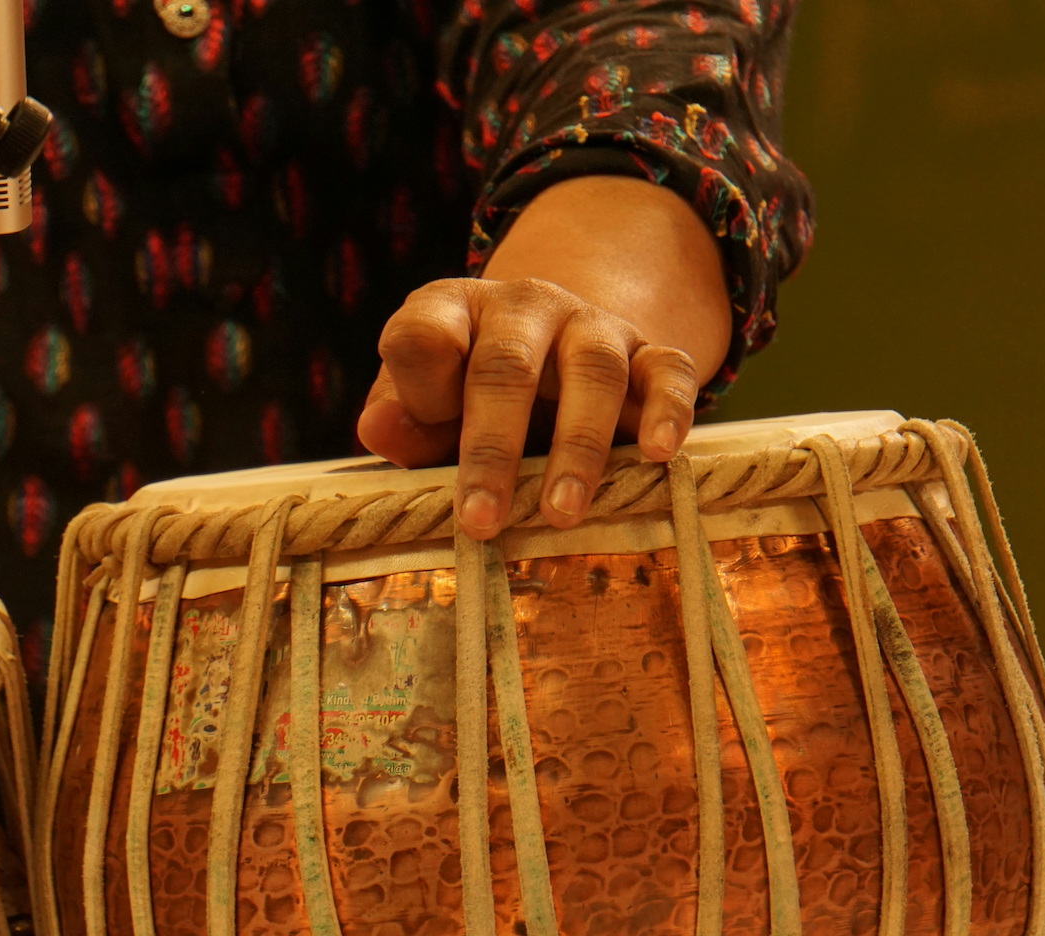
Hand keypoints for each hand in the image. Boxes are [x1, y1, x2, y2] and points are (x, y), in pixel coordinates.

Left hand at [358, 278, 697, 536]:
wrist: (557, 355)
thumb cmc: (472, 394)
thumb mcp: (427, 407)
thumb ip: (404, 420)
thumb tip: (377, 430)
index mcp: (452, 311)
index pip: (424, 329)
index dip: (420, 376)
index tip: (417, 430)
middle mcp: (523, 305)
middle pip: (506, 365)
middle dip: (492, 448)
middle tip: (482, 520)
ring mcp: (590, 323)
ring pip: (592, 369)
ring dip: (577, 446)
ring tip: (561, 512)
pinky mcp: (648, 350)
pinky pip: (667, 370)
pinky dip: (667, 409)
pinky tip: (656, 453)